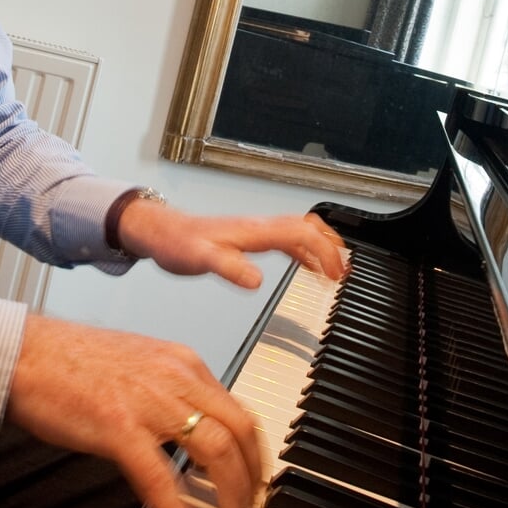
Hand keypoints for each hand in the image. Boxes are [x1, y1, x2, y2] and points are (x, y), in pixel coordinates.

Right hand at [8, 314, 260, 507]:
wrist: (24, 353)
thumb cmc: (69, 360)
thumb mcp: (138, 364)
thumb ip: (168, 392)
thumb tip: (187, 429)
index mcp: (181, 362)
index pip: (238, 408)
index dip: (252, 449)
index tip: (254, 473)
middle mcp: (175, 378)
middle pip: (239, 430)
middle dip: (252, 474)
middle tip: (250, 503)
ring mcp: (149, 403)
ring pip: (215, 451)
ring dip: (230, 493)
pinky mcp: (119, 428)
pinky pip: (161, 480)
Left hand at [114, 205, 348, 287]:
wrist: (161, 232)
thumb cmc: (179, 244)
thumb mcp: (202, 259)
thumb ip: (230, 268)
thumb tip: (257, 281)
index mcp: (255, 231)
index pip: (302, 234)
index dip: (324, 251)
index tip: (337, 273)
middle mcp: (260, 227)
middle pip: (308, 228)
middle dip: (332, 246)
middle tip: (347, 270)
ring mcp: (256, 231)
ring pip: (300, 231)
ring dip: (322, 246)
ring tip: (338, 267)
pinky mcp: (249, 238)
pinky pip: (287, 239)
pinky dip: (305, 251)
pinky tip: (307, 266)